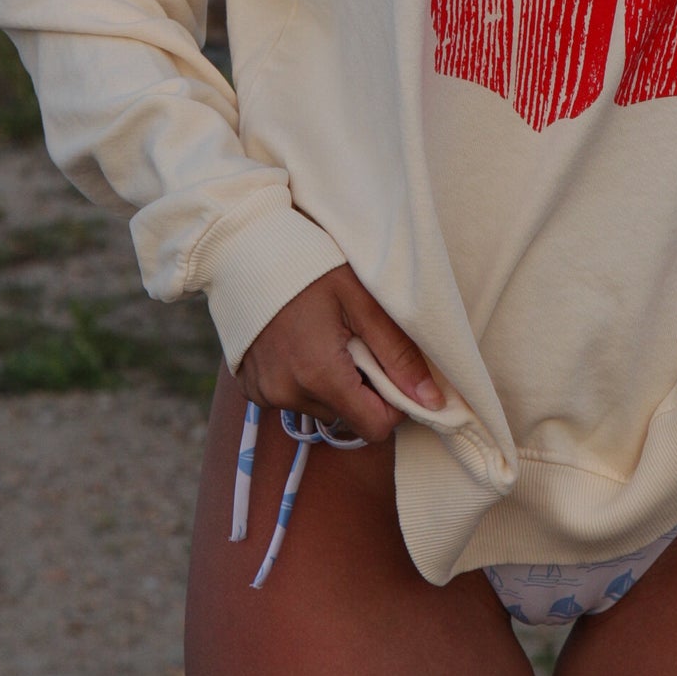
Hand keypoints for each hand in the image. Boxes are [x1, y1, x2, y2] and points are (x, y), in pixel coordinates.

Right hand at [237, 266, 443, 445]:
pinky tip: (299, 343)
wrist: (244, 247)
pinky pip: (291, 398)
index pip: (374, 428)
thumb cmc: (309, 265)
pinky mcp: (250, 389)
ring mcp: (264, 394)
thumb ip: (398, 354)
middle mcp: (287, 394)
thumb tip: (432, 400)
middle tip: (353, 341)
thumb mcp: (362, 300)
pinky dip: (303, 379)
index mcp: (320, 375)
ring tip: (324, 337)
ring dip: (331, 384)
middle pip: (347, 417)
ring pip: (321, 408)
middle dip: (360, 388)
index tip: (390, 369)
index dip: (393, 405)